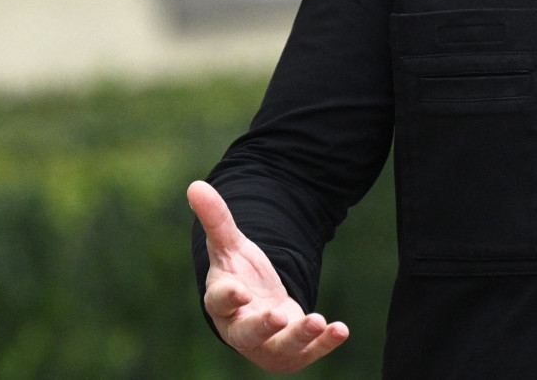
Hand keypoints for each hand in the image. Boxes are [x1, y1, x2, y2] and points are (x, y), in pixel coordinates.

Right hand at [187, 180, 348, 372]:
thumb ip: (217, 219)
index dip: (228, 298)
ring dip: (299, 337)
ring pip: (280, 348)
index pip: (219, 302)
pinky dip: (324, 344)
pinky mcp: (292, 352)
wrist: (257, 308)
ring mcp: (267, 344)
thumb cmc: (239, 276)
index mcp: (222, 301)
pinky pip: (307, 353)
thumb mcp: (230, 246)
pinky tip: (341, 329)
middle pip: (246, 334)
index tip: (240, 292)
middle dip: (261, 328)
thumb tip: (196, 184)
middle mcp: (241, 328)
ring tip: (319, 321)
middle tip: (278, 318)